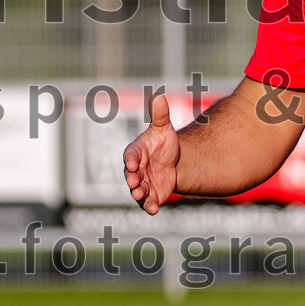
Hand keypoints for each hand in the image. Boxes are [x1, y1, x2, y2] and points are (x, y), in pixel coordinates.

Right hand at [122, 93, 179, 215]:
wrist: (174, 161)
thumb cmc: (163, 143)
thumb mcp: (163, 128)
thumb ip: (160, 115)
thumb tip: (158, 96)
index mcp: (135, 152)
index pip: (130, 155)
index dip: (130, 160)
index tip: (132, 164)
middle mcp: (135, 170)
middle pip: (131, 176)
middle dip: (132, 179)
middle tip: (135, 183)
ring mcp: (142, 183)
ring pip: (137, 191)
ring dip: (139, 194)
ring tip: (142, 195)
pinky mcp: (151, 195)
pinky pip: (147, 202)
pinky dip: (149, 206)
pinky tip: (154, 209)